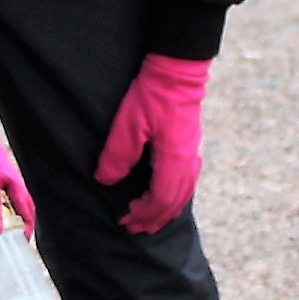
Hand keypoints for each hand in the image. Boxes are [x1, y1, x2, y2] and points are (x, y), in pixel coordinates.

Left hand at [95, 54, 210, 236]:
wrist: (177, 70)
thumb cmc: (153, 95)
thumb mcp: (128, 124)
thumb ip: (118, 155)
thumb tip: (106, 181)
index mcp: (173, 161)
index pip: (159, 200)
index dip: (142, 214)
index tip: (124, 220)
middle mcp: (187, 162)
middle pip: (174, 202)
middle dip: (154, 219)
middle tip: (135, 228)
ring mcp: (192, 153)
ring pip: (183, 193)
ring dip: (165, 210)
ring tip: (151, 219)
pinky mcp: (190, 145)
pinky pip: (187, 181)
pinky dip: (175, 196)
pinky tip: (166, 194)